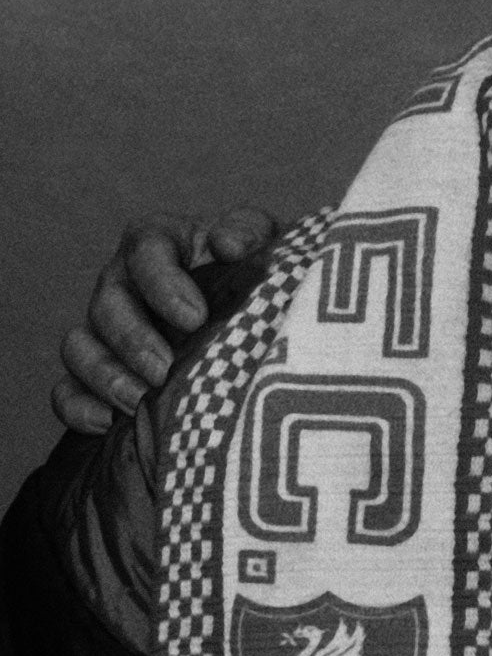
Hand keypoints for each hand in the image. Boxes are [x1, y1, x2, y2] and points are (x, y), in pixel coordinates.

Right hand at [50, 208, 279, 432]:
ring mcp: (103, 327)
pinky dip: (79, 407)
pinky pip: (67, 389)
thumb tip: (228, 245)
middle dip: (133, 341)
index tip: (195, 318)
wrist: (252, 307)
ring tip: (140, 401)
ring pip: (79, 347)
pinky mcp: (96, 370)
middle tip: (165, 369)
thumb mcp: (261, 239)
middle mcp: (121, 280)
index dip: (164, 286)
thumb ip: (249, 231)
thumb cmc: (253, 267)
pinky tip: (110, 424)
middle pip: (107, 306)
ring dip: (105, 376)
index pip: (146, 254)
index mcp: (157, 242)